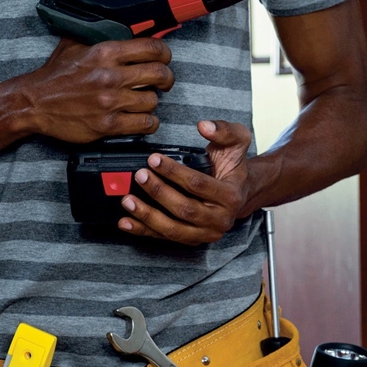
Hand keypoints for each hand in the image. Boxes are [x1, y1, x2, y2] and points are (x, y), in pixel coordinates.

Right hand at [18, 37, 173, 143]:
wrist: (34, 103)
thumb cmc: (54, 75)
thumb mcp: (75, 44)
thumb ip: (100, 35)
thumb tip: (127, 27)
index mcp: (105, 52)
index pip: (152, 48)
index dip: (165, 54)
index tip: (164, 59)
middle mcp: (110, 76)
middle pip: (159, 74)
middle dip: (166, 78)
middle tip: (163, 82)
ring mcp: (110, 102)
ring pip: (153, 101)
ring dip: (152, 102)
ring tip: (144, 101)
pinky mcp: (107, 124)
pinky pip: (144, 124)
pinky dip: (148, 122)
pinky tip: (142, 119)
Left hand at [117, 120, 251, 244]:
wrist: (240, 193)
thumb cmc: (233, 168)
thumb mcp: (237, 143)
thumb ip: (224, 130)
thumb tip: (205, 126)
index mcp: (230, 196)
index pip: (198, 184)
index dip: (174, 172)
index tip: (154, 159)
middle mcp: (220, 220)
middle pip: (184, 209)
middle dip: (158, 192)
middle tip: (140, 175)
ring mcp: (205, 234)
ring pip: (173, 229)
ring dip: (147, 215)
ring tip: (128, 200)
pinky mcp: (192, 240)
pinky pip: (164, 237)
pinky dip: (143, 230)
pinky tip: (126, 222)